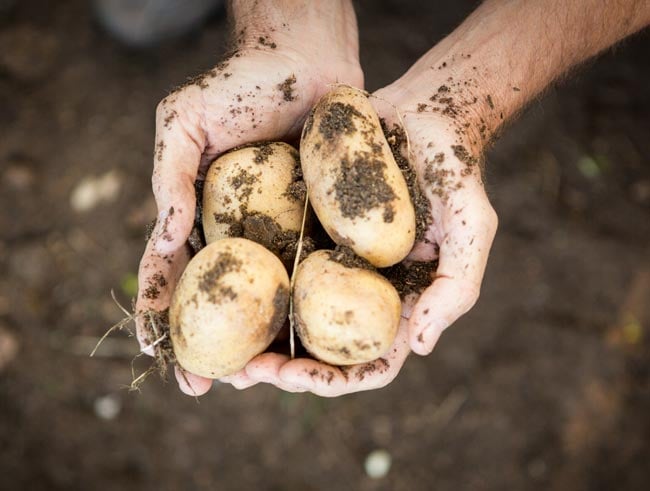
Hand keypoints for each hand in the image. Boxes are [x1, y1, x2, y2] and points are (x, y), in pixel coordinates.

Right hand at [136, 3, 362, 395]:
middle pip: (225, 300)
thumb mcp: (184, 123)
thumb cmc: (238, 84)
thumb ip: (169, 179)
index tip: (161, 356)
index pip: (174, 275)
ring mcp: (283, 231)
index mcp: (200, 216)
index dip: (163, 317)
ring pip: (271, 296)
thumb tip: (162, 241)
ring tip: (263, 376)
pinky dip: (313, 303)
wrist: (305, 60)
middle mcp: (241, 232)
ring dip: (264, 339)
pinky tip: (314, 336)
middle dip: (216, 345)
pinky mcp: (323, 224)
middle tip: (215, 385)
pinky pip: (317, 268)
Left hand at [243, 83, 497, 395]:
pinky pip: (272, 263)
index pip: (368, 361)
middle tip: (245, 371)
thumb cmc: (452, 170)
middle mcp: (358, 289)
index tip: (297, 378)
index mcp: (396, 301)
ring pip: (288, 315)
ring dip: (254, 337)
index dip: (334, 380)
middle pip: (319, 349)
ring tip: (219, 348)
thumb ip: (457, 287)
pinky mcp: (304, 229)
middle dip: (282, 369)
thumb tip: (421, 346)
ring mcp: (329, 260)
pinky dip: (247, 285)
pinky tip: (214, 288)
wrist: (421, 114)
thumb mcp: (471, 226)